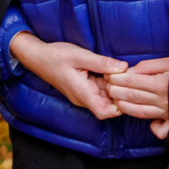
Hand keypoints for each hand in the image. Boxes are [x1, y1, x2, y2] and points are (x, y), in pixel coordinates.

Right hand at [11, 32, 127, 119]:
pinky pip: (99, 89)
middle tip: (131, 77)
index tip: (128, 89)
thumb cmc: (56, 56)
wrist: (37, 56)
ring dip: (116, 87)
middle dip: (121, 94)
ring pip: (105, 97)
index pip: (105, 112)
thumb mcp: (80, 56)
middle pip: (108, 106)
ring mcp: (83, 94)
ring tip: (125, 72)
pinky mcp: (83, 88)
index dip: (120, 106)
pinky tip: (114, 70)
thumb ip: (102, 63)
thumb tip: (123, 67)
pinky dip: (108, 82)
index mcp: (82, 93)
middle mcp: (83, 98)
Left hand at [104, 56, 168, 140]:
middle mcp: (164, 100)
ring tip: (115, 99)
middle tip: (107, 86)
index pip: (133, 81)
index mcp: (162, 84)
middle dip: (116, 91)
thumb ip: (149, 66)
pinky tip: (147, 121)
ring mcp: (168, 112)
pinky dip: (153, 128)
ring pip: (140, 112)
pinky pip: (160, 129)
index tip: (108, 75)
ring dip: (124, 106)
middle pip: (133, 97)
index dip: (118, 78)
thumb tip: (130, 71)